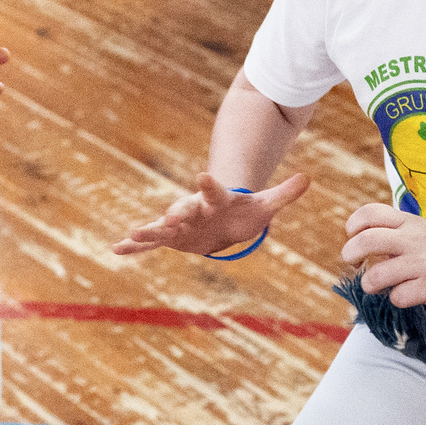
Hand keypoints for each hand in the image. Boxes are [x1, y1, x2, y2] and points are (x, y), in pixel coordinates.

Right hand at [113, 171, 310, 258]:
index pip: (214, 190)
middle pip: (183, 210)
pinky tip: (117, 249)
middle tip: (167, 218)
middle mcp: (194, 209)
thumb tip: (309, 178)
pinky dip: (134, 246)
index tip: (203, 175)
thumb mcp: (265, 205)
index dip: (209, 184)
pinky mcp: (171, 237)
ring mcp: (180, 222)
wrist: (223, 215)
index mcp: (216, 199)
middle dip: (175, 214)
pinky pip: (150, 241)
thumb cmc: (243, 211)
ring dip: (148, 232)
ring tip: (132, 236)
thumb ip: (284, 194)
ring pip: (162, 227)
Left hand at [340, 203, 425, 309]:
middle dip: (351, 253)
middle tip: (354, 262)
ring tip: (375, 285)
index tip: (353, 237)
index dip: (354, 225)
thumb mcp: (417, 234)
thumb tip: (353, 244)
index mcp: (409, 223)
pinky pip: (398, 296)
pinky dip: (395, 298)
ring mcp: (425, 263)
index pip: (371, 213)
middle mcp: (416, 239)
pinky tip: (405, 295)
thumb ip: (389, 234)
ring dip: (369, 283)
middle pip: (367, 240)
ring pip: (378, 274)